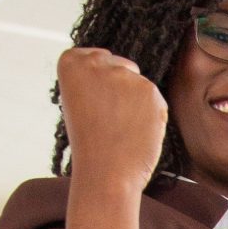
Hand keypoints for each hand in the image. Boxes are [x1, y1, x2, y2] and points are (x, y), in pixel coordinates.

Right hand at [57, 46, 167, 191]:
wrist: (105, 173)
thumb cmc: (90, 143)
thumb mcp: (77, 101)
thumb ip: (93, 79)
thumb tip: (120, 68)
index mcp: (71, 62)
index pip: (94, 56)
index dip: (100, 80)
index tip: (95, 101)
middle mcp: (97, 62)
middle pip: (120, 65)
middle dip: (121, 87)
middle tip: (110, 119)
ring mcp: (124, 74)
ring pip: (139, 84)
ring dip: (137, 102)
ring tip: (122, 128)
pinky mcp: (149, 90)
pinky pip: (155, 99)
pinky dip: (152, 115)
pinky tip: (137, 131)